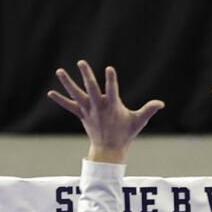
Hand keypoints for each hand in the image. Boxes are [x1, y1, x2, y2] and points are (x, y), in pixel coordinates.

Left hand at [48, 61, 163, 163]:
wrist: (109, 149)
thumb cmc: (126, 133)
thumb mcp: (139, 121)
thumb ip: (149, 109)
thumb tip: (161, 103)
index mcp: (113, 107)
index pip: (112, 91)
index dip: (111, 80)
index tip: (109, 68)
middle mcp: (99, 107)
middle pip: (91, 88)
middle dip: (86, 75)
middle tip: (81, 62)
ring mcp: (89, 111)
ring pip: (76, 95)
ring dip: (67, 83)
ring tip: (59, 71)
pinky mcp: (82, 115)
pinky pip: (69, 106)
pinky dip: (60, 100)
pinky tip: (51, 93)